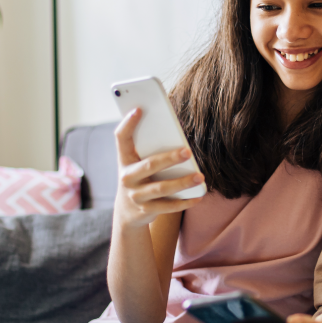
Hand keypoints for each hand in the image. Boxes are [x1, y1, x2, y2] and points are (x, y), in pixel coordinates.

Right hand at [115, 109, 203, 227]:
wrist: (127, 213)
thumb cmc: (139, 179)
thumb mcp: (137, 164)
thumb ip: (149, 151)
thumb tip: (178, 137)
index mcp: (124, 160)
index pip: (121, 138)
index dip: (128, 123)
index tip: (139, 109)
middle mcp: (127, 178)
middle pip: (149, 165)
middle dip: (170, 158)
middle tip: (188, 152)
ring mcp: (136, 196)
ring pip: (161, 188)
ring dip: (182, 183)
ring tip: (199, 177)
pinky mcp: (146, 211)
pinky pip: (168, 207)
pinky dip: (185, 202)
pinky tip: (198, 196)